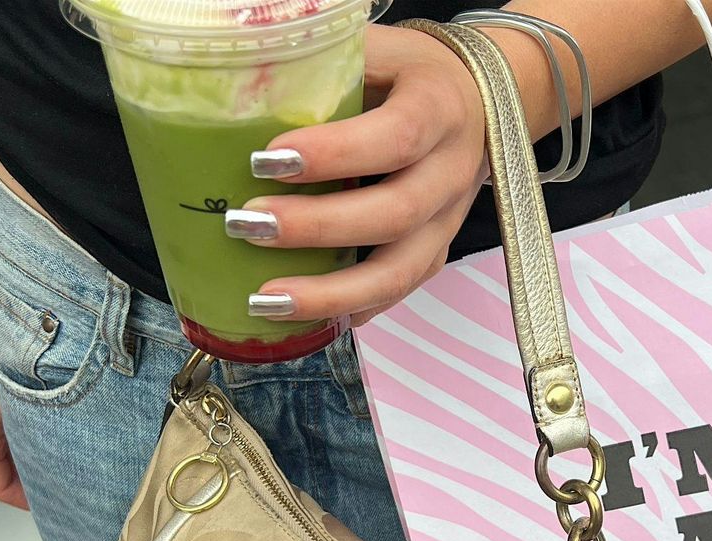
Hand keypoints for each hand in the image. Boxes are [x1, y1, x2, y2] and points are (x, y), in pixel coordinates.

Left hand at [238, 25, 487, 326]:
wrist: (477, 100)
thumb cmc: (407, 73)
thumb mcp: (377, 50)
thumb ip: (324, 63)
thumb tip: (235, 82)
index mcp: (439, 108)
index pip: (396, 137)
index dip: (334, 154)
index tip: (265, 160)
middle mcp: (452, 170)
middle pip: (395, 214)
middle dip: (316, 227)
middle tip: (245, 225)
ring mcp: (449, 219)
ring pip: (401, 270)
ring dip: (331, 292)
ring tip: (263, 299)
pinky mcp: (436, 249)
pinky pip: (399, 290)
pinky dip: (353, 309)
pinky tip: (306, 319)